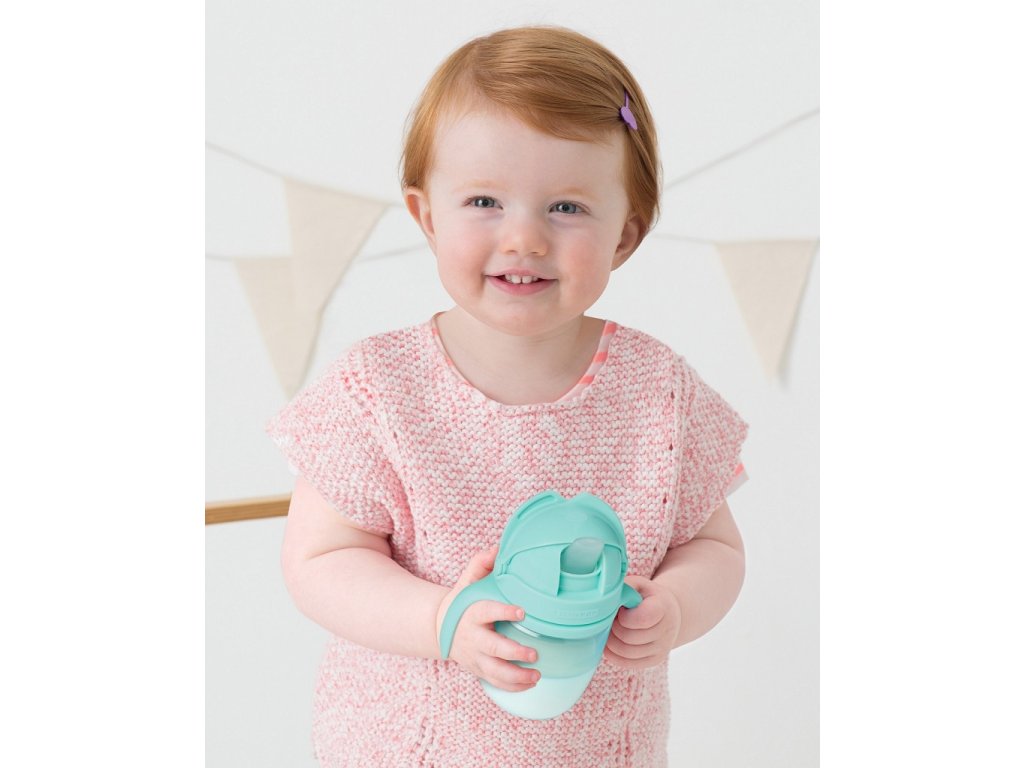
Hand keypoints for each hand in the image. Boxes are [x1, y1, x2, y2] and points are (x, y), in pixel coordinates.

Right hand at [435, 546, 540, 691]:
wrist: (438, 628)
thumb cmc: (461, 603)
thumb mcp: (466, 582)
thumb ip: (481, 564)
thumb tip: (499, 548)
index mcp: (472, 613)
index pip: (487, 611)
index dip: (504, 611)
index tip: (522, 611)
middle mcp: (472, 638)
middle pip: (492, 649)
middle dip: (514, 653)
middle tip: (534, 654)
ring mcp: (474, 657)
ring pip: (495, 672)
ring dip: (517, 676)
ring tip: (537, 675)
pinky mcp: (478, 669)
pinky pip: (495, 682)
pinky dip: (513, 687)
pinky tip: (531, 684)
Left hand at [603, 575, 681, 668]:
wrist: (669, 613)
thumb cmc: (648, 597)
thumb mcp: (639, 585)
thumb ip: (625, 588)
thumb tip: (606, 595)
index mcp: (663, 607)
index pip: (642, 619)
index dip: (624, 616)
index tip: (620, 609)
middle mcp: (666, 630)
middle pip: (629, 637)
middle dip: (613, 628)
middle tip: (609, 619)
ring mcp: (662, 648)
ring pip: (626, 652)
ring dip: (610, 641)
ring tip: (609, 629)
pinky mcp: (655, 660)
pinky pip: (628, 663)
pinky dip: (613, 654)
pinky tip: (609, 643)